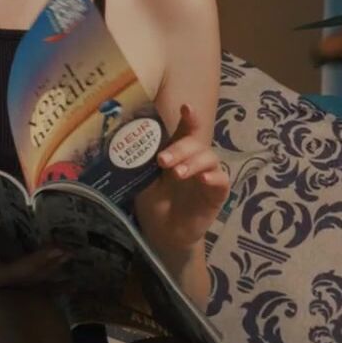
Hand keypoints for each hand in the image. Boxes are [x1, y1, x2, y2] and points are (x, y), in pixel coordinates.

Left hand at [134, 103, 231, 263]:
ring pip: (209, 157)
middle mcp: (195, 160)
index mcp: (177, 153)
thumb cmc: (154, 204)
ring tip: (177, 173)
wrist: (163, 235)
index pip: (186, 130)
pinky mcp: (216, 194)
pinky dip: (214, 177)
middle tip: (163, 160)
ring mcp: (207, 176)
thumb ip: (141, 163)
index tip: (186, 107)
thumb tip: (120, 143)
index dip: (189, 118)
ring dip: (193, 162)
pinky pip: (221, 180)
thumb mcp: (143, 181)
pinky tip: (204, 179)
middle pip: (195, 143)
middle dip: (180, 148)